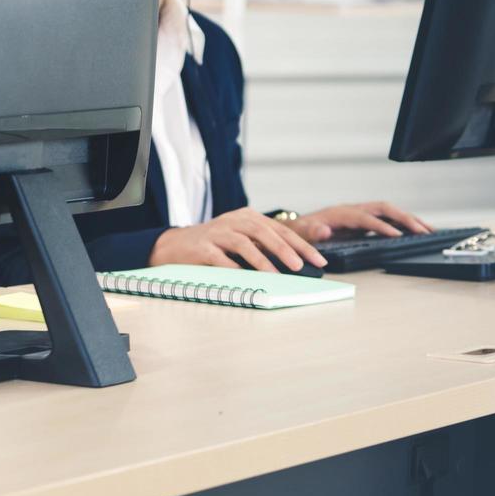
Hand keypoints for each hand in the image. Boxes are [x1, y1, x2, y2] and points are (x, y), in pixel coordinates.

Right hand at [149, 207, 325, 272]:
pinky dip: (234, 268)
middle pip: (263, 232)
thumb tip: (298, 263)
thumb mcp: (242, 239)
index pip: (280, 229)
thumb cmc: (215, 245)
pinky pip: (220, 258)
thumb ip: (265, 246)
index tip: (319, 261)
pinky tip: (245, 278)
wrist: (175, 246)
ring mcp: (216, 232)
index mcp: (247, 217)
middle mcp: (233, 221)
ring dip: (262, 260)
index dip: (301, 244)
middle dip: (285, 249)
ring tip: (277, 275)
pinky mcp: (201, 247)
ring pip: (243, 243)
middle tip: (300, 266)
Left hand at [286, 202, 432, 242]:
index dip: (381, 226)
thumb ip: (311, 232)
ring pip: (388, 211)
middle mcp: (352, 210)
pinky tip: (416, 230)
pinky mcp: (363, 220)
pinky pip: (387, 218)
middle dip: (404, 218)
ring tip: (429, 230)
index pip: (365, 218)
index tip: (397, 235)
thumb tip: (323, 230)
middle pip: (383, 208)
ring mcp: (359, 213)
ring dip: (408, 219)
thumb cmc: (299, 232)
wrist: (295, 227)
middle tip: (423, 231)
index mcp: (339, 214)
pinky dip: (403, 223)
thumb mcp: (301, 233)